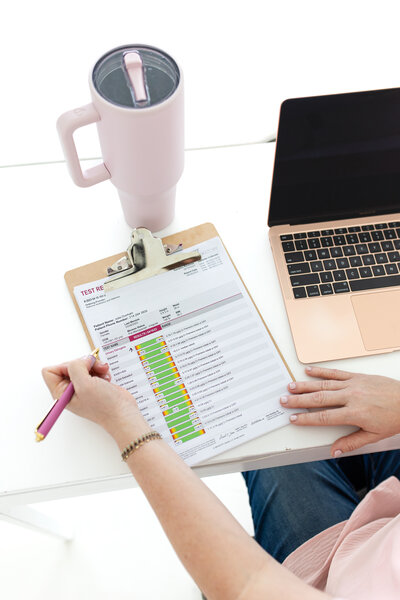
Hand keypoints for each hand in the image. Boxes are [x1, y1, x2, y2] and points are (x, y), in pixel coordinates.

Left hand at [42, 356, 147, 438]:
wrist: (122, 413)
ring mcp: (81, 386)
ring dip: (94, 366)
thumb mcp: (85, 385)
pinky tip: (106, 377)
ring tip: (102, 374)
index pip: (50, 371)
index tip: (78, 371)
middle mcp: (69, 389)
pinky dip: (100, 369)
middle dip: (83, 364)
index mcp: (60, 393)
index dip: (65, 366)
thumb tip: (81, 360)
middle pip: (68, 365)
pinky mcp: (92, 383)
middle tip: (94, 370)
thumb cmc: (104, 406)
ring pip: (81, 365)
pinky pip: (92, 368)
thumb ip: (76, 367)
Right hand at [280, 365, 399, 456]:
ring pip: (324, 384)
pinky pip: (336, 372)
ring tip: (291, 386)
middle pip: (319, 399)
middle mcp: (351, 396)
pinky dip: (321, 371)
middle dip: (299, 401)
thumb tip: (334, 451)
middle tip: (284, 400)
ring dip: (305, 385)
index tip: (293, 419)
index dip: (306, 418)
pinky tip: (309, 371)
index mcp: (354, 413)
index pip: (324, 417)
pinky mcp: (357, 376)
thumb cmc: (394, 418)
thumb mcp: (374, 436)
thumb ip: (351, 442)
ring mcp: (353, 384)